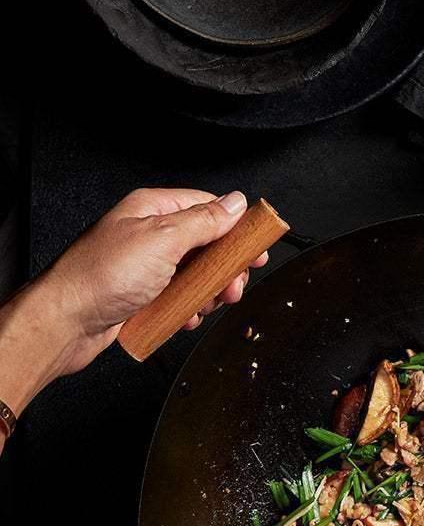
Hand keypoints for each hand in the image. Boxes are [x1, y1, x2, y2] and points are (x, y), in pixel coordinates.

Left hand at [0, 187, 265, 427]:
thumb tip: (235, 203)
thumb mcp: (163, 239)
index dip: (236, 227)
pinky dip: (188, 309)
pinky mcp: (142, 295)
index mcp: (153, 210)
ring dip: (208, 292)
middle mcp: (149, 235)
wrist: (65, 322)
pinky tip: (186, 316)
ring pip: (195, 275)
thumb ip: (204, 220)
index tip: (256, 247)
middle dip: (225, 267)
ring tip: (208, 304)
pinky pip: (178, 298)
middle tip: (235, 285)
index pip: (207, 207)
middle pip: (206, 244)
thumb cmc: (101, 276)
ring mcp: (146, 267)